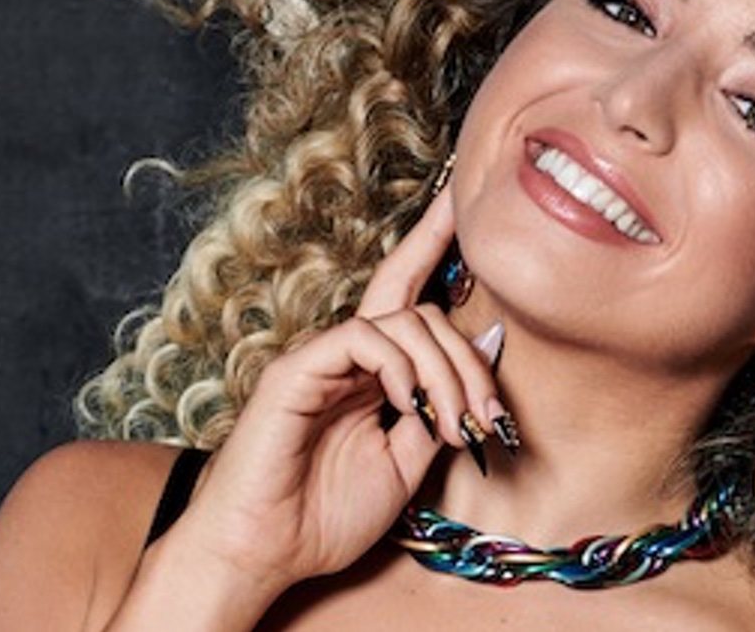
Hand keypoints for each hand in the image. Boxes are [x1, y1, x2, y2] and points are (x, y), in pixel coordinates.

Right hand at [150, 185, 504, 603]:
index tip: (460, 200)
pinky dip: (400, 367)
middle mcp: (348, 357)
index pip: (409, 294)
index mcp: (374, 374)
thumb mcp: (407, 465)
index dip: (434, 243)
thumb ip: (441, 412)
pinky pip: (363, 338)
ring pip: (402, 320)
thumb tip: (485, 355)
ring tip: (455, 424)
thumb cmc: (326, 516)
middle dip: (470, 361)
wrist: (266, 553)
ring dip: (446, 372)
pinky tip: (409, 407)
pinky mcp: (298, 370)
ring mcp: (321, 360)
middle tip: (489, 418)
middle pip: (423, 312)